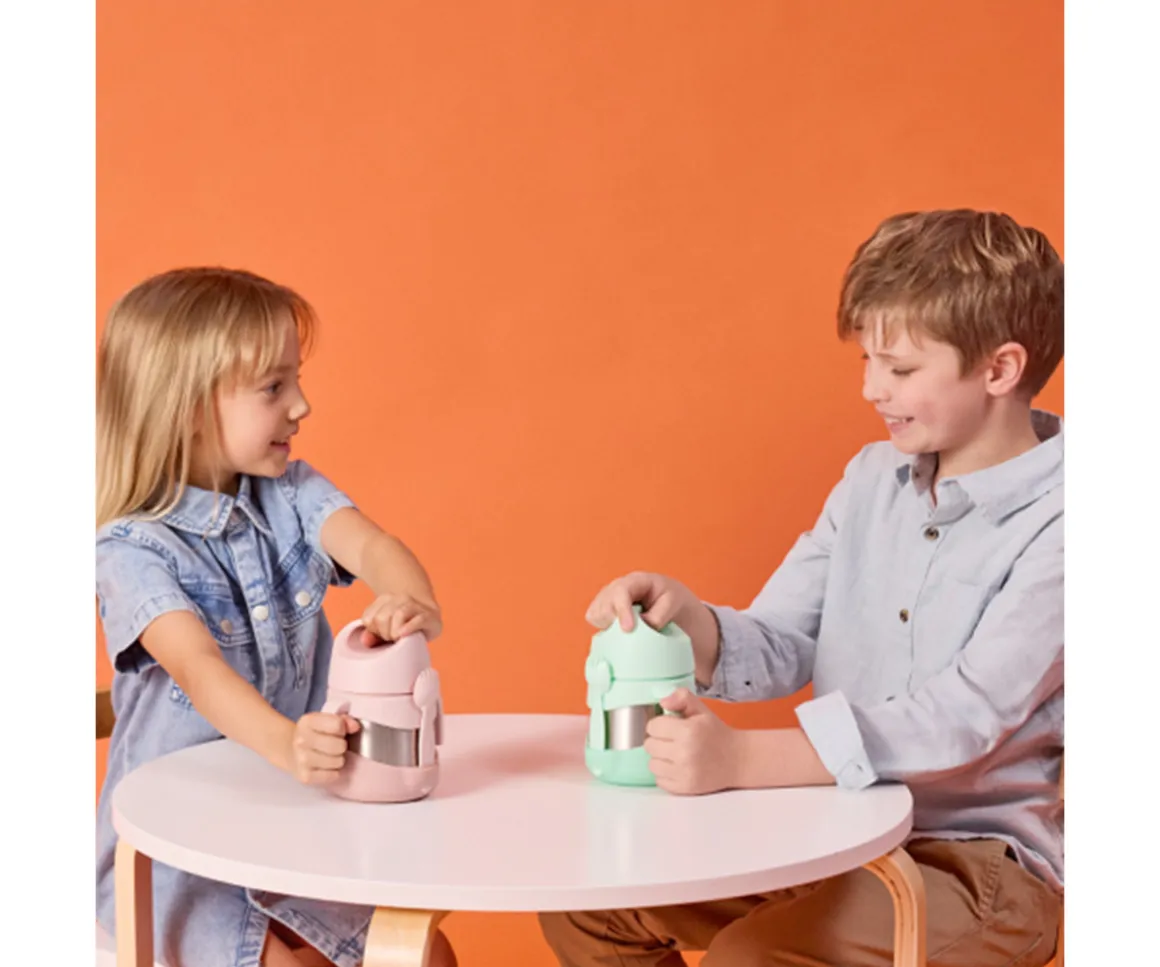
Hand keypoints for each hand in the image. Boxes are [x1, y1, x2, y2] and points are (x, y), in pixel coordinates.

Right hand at [288, 712, 358, 784]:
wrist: (291, 752)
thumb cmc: (314, 735)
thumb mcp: (326, 721)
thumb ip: (344, 720)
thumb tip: (355, 727)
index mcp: (307, 722)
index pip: (337, 725)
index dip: (343, 729)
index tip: (338, 732)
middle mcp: (301, 740)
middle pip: (338, 745)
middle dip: (342, 746)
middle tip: (335, 747)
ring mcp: (301, 760)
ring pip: (337, 761)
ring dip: (338, 760)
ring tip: (330, 757)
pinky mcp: (305, 777)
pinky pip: (333, 776)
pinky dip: (333, 773)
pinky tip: (326, 767)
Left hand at [360, 593, 442, 644]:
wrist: (431, 619)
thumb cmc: (404, 626)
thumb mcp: (385, 629)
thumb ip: (373, 634)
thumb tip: (365, 641)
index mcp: (385, 599)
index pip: (369, 619)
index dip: (373, 631)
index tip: (383, 634)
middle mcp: (399, 598)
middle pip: (381, 618)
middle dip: (385, 633)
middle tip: (394, 638)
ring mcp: (415, 605)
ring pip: (398, 615)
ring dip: (395, 633)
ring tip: (400, 638)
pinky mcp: (429, 616)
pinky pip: (417, 620)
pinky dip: (409, 627)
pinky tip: (404, 634)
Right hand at [585, 571, 700, 632]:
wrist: (669, 603)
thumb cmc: (671, 600)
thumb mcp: (673, 603)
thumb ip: (658, 615)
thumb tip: (641, 626)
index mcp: (636, 580)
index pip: (621, 592)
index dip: (622, 611)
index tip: (628, 629)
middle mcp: (617, 586)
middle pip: (604, 604)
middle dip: (616, 621)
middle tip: (632, 631)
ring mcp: (607, 596)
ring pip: (596, 612)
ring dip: (609, 625)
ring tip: (628, 628)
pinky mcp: (602, 607)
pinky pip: (593, 618)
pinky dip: (603, 626)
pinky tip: (618, 628)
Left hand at [644, 688, 743, 794]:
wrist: (737, 759)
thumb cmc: (716, 733)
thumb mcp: (701, 709)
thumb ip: (681, 698)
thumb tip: (663, 702)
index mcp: (687, 731)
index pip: (652, 726)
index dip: (660, 724)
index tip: (669, 726)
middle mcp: (684, 753)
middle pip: (650, 745)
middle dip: (659, 740)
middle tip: (673, 739)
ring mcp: (684, 773)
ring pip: (652, 764)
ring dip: (660, 758)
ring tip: (675, 753)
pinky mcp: (684, 788)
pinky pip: (659, 780)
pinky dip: (666, 774)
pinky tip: (678, 766)